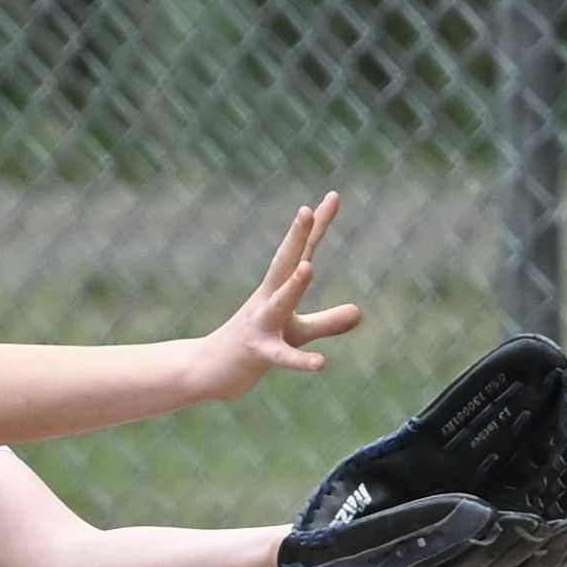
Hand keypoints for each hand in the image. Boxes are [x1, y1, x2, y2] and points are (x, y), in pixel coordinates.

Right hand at [196, 192, 362, 399]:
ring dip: (292, 286)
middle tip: (307, 210)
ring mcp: (260, 326)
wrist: (207, 371)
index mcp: (276, 289)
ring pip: (278, 304)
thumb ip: (327, 322)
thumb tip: (359, 312)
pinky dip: (299, 360)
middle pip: (284, 264)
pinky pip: (280, 357)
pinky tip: (319, 363)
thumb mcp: (296, 333)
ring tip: (309, 268)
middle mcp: (267, 300)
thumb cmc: (254, 347)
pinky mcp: (257, 355)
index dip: (316, 226)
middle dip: (296, 238)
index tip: (333, 196)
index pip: (301, 252)